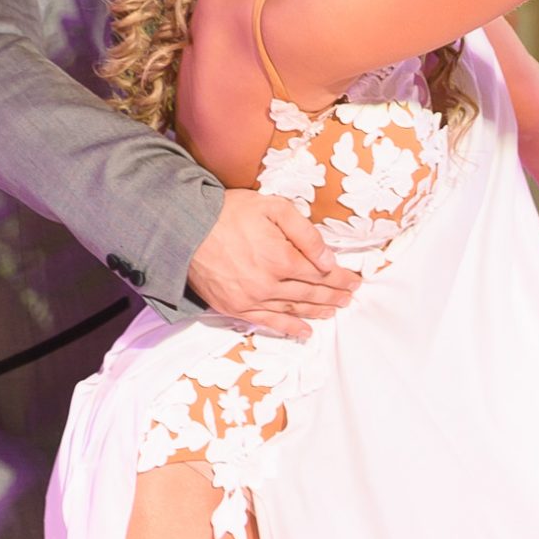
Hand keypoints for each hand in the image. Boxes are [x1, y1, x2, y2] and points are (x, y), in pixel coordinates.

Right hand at [186, 189, 355, 337]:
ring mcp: (252, 299)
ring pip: (295, 310)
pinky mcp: (235, 308)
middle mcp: (269, 284)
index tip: (354, 279)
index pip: (322, 273)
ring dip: (318, 311)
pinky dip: (290, 328)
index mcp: (281, 258)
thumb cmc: (228, 213)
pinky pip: (269, 323)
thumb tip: (328, 259)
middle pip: (312, 293)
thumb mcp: (273, 207)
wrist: (185, 229)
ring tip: (335, 309)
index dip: (342, 277)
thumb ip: (304, 232)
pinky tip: (305, 331)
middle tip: (349, 295)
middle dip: (335, 294)